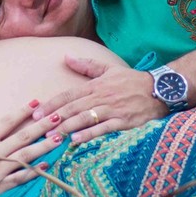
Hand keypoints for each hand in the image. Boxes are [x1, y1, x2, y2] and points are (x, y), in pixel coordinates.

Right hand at [0, 103, 60, 196]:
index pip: (7, 122)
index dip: (23, 112)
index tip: (37, 103)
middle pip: (23, 137)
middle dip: (42, 126)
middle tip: (59, 117)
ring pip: (26, 156)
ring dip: (45, 146)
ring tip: (60, 138)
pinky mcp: (1, 187)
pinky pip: (21, 178)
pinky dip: (35, 172)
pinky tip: (48, 164)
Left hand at [30, 57, 166, 143]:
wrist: (159, 88)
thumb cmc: (132, 80)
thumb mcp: (109, 69)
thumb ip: (87, 64)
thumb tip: (66, 57)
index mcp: (95, 85)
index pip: (68, 95)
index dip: (51, 104)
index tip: (36, 112)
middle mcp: (101, 97)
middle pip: (72, 107)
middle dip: (54, 117)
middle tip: (37, 127)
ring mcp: (111, 109)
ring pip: (84, 118)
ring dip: (67, 127)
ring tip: (51, 135)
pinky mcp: (122, 121)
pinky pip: (103, 128)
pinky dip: (89, 134)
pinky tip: (76, 140)